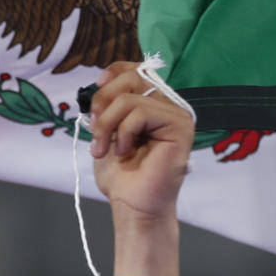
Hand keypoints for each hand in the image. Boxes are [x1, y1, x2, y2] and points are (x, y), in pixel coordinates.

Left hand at [88, 60, 193, 225]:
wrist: (132, 205)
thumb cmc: (122, 175)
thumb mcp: (107, 132)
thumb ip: (108, 106)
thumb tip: (99, 86)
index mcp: (153, 104)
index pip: (136, 69)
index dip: (114, 72)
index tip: (96, 87)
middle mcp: (168, 106)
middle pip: (133, 76)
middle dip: (103, 100)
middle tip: (95, 128)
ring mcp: (177, 115)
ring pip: (132, 97)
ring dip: (107, 124)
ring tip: (104, 148)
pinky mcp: (180, 127)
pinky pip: (142, 112)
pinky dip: (123, 133)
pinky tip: (124, 152)